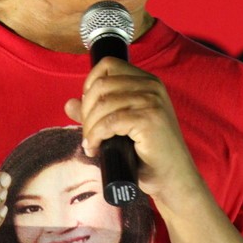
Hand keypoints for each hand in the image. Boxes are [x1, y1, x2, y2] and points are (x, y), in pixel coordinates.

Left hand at [63, 57, 202, 206]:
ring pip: (104, 103)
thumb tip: (69, 103)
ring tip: (91, 144)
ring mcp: (152, 101)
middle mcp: (152, 86)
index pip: (108, 64)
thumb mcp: (121, 128)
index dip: (90, 83)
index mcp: (147, 81)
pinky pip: (110, 121)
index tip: (88, 107)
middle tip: (87, 133)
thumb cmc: (148, 154)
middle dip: (87, 111)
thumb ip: (97, 113)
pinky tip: (95, 147)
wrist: (173, 178)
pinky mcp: (149, 119)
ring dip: (89, 127)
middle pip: (102, 84)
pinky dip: (96, 135)